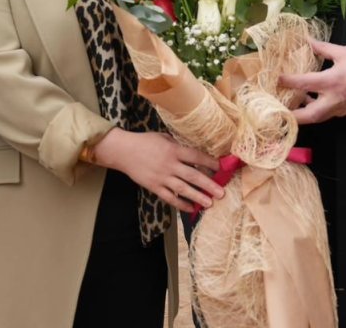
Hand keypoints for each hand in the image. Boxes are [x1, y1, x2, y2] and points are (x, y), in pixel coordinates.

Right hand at [92, 130, 223, 212]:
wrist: (123, 151)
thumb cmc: (145, 142)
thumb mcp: (164, 138)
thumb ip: (178, 145)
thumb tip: (194, 153)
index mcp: (173, 150)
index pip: (196, 157)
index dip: (210, 162)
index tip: (221, 168)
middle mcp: (169, 165)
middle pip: (193, 176)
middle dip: (208, 185)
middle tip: (221, 193)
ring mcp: (162, 177)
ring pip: (183, 189)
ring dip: (197, 197)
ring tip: (209, 203)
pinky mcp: (154, 187)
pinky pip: (170, 197)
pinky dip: (181, 204)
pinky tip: (191, 208)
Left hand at [283, 40, 345, 123]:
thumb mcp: (343, 53)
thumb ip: (322, 48)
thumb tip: (306, 40)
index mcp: (331, 82)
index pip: (303, 83)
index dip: (288, 81)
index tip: (276, 78)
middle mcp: (333, 99)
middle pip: (308, 115)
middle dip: (292, 115)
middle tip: (278, 110)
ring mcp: (338, 109)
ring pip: (316, 117)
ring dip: (301, 113)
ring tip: (289, 104)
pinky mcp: (343, 112)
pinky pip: (324, 114)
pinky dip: (313, 109)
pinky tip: (307, 100)